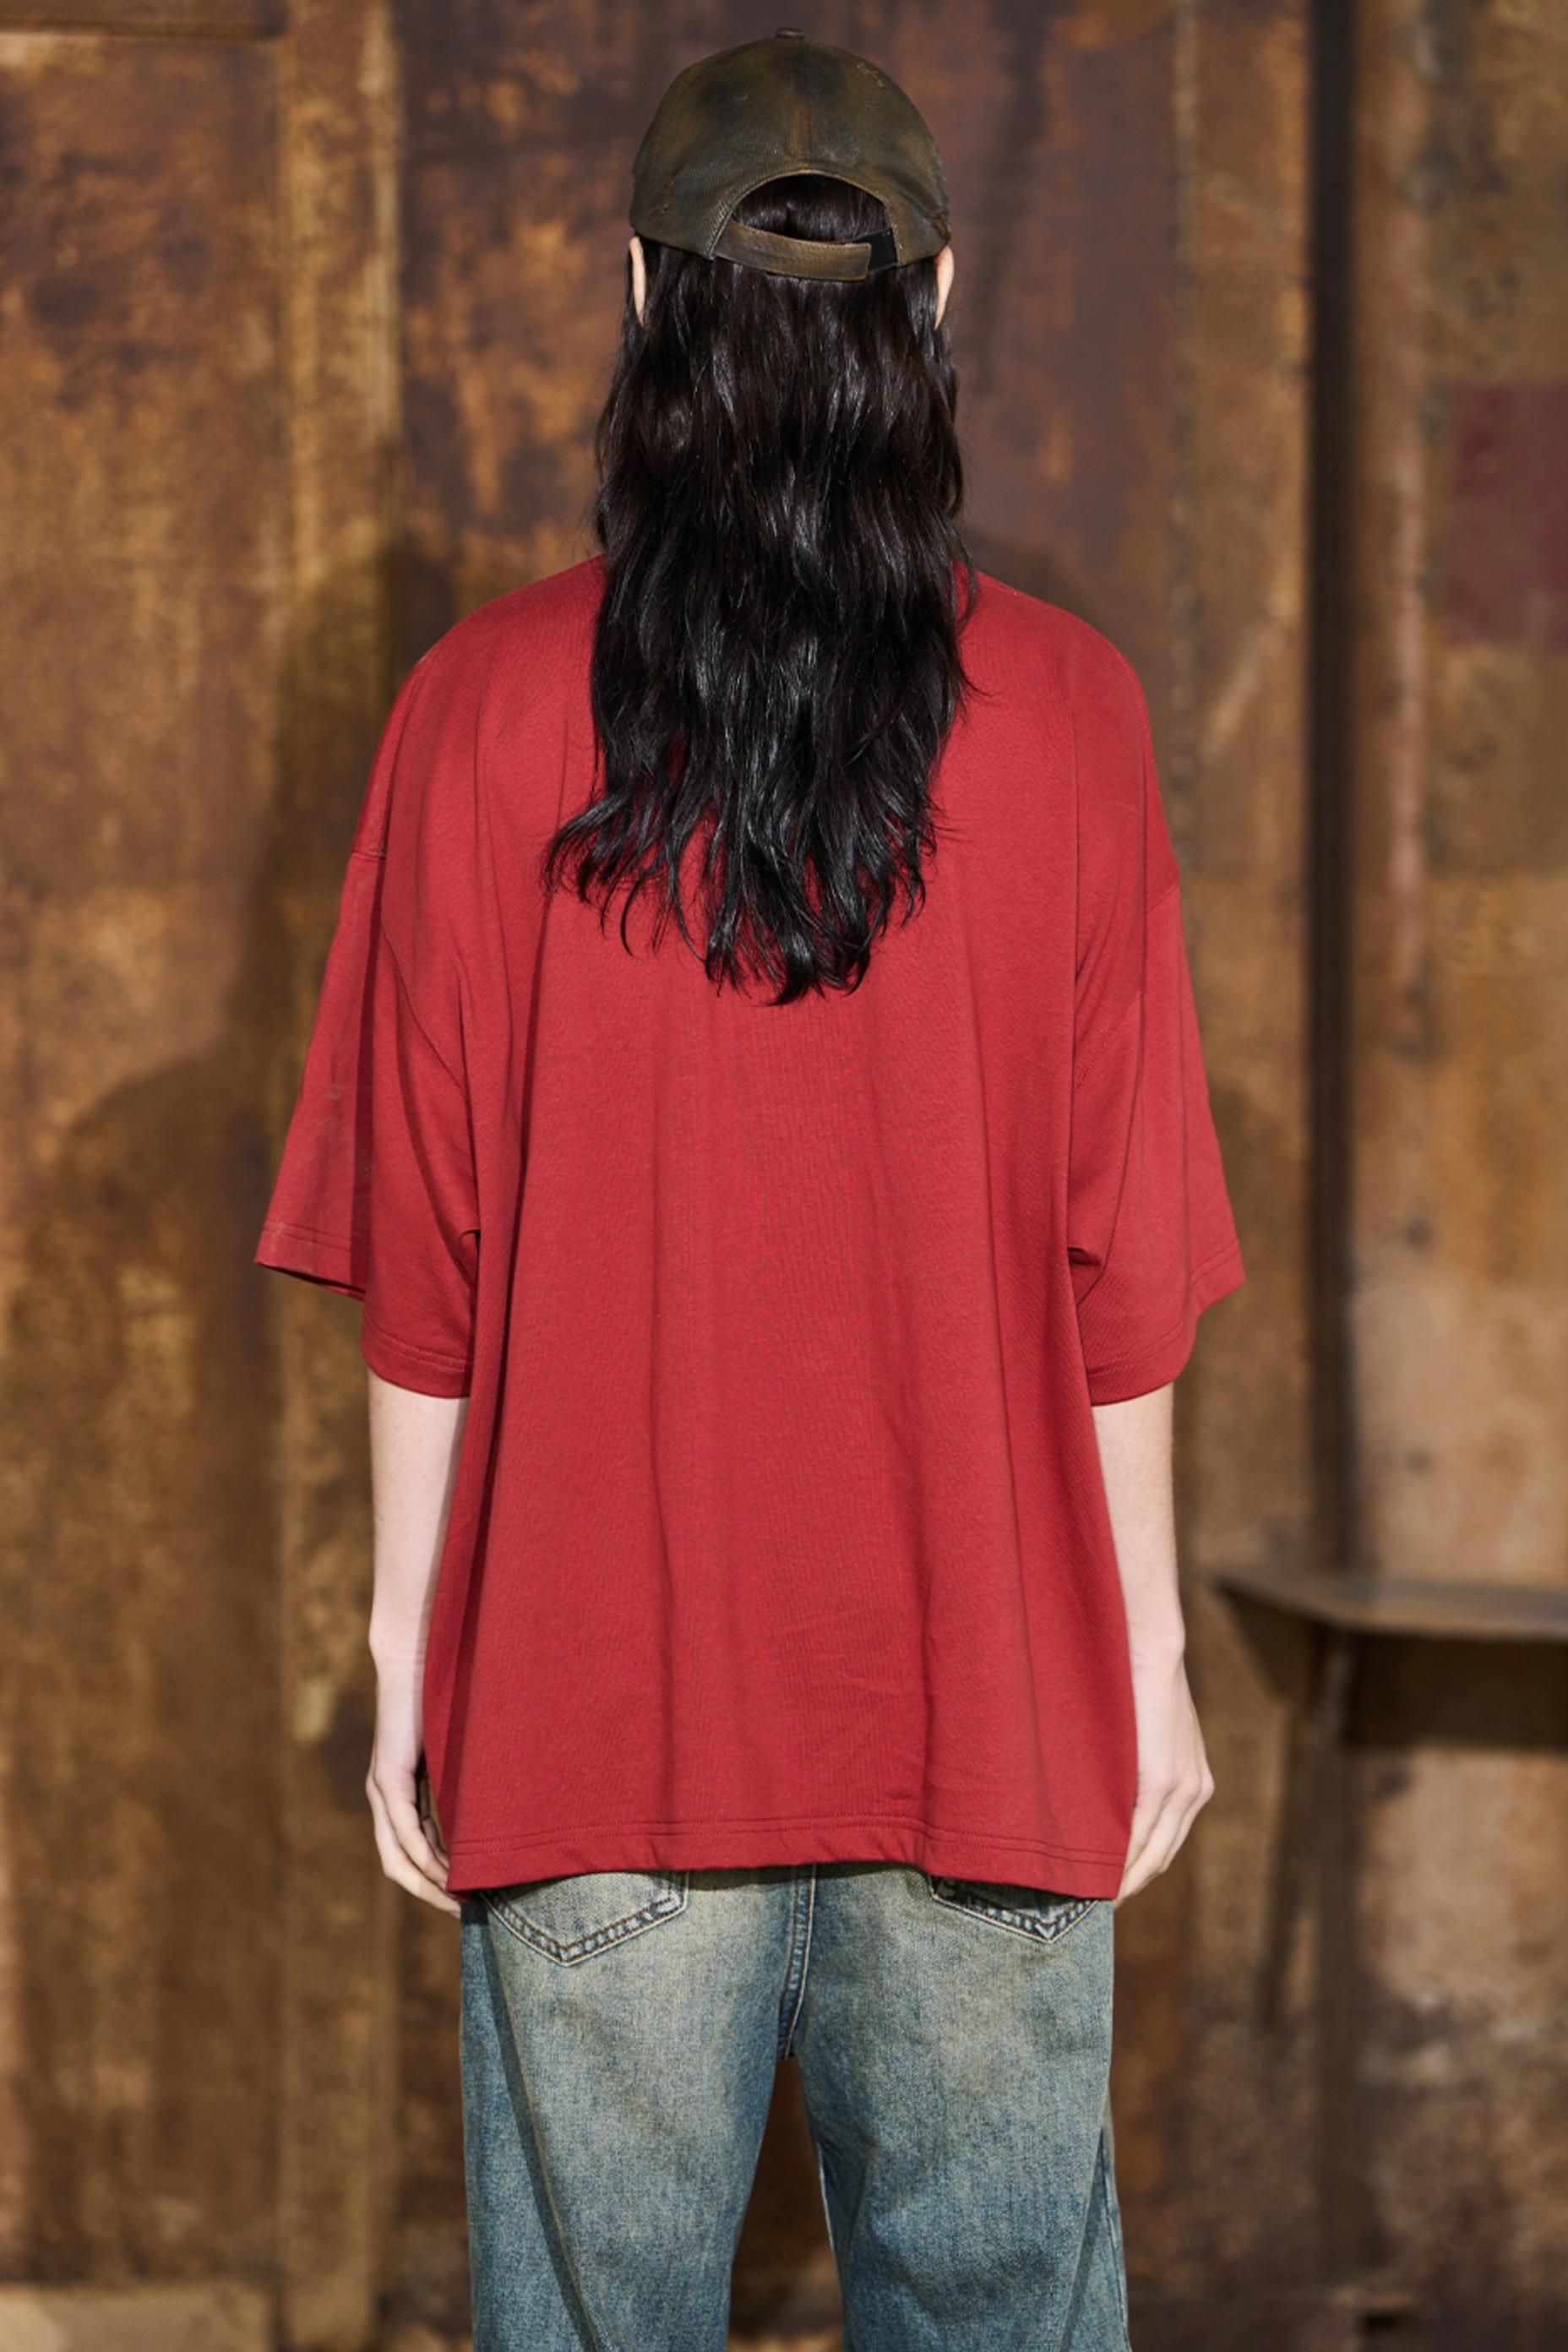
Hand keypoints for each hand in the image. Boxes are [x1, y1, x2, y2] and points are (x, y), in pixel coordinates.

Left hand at [366, 1648, 462, 1917]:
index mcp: (402, 1794)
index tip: (471, 1901)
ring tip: (461, 1903)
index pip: (414, 1853)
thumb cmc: (447, 1692)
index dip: (437, 1882)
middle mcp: (385, 1798)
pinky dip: (425, 1855)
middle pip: (399, 1867)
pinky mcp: (388, 1776)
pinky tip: (449, 1872)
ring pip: (398, 1857)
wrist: (418, 1650)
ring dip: (428, 1885)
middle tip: (466, 1916)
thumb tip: (506, 1807)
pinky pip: (404, 1829)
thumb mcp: (463, 1750)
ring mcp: (382, 1789)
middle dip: (432, 1895)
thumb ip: (471, 1779)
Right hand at [1115, 1646, 1213, 1904]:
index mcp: (1194, 1782)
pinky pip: (1136, 1836)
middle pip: (1161, 1857)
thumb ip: (1137, 1760)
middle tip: (1095, 1906)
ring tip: (1090, 1901)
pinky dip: (1116, 1861)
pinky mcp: (1161, 1781)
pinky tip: (1093, 1876)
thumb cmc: (1136, 1678)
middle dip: (1130, 1885)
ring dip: (1123, 1883)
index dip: (1139, 1867)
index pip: (1167, 1841)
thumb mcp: (1147, 1728)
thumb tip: (1105, 1786)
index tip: (1112, 1886)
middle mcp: (1194, 1792)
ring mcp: (1181, 1789)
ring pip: (1151, 1855)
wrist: (1150, 1644)